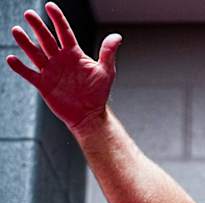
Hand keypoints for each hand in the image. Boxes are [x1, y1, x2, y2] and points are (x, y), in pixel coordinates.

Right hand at [6, 2, 121, 129]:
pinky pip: (29, 74)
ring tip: (16, 30)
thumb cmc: (98, 93)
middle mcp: (60, 60)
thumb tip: (117, 36)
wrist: (89, 115)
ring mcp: (50, 71)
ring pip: (34, 53)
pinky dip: (20, 67)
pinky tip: (11, 58)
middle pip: (46, 39)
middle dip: (38, 26)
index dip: (58, 18)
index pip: (64, 32)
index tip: (50, 6)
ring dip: (25, 43)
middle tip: (29, 14)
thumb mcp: (106, 71)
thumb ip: (108, 53)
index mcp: (74, 54)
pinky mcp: (43, 85)